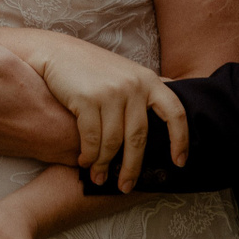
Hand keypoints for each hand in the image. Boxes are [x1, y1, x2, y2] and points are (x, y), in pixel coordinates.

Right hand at [25, 36, 188, 191]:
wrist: (58, 53)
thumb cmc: (94, 69)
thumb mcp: (127, 74)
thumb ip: (145, 94)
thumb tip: (169, 123)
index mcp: (149, 80)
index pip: (175, 113)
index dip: (181, 140)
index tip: (179, 162)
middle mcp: (134, 86)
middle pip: (139, 137)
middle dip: (132, 167)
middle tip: (126, 186)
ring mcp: (111, 92)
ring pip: (113, 141)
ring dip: (104, 164)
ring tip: (98, 177)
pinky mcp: (87, 99)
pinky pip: (92, 138)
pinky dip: (89, 155)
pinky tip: (85, 162)